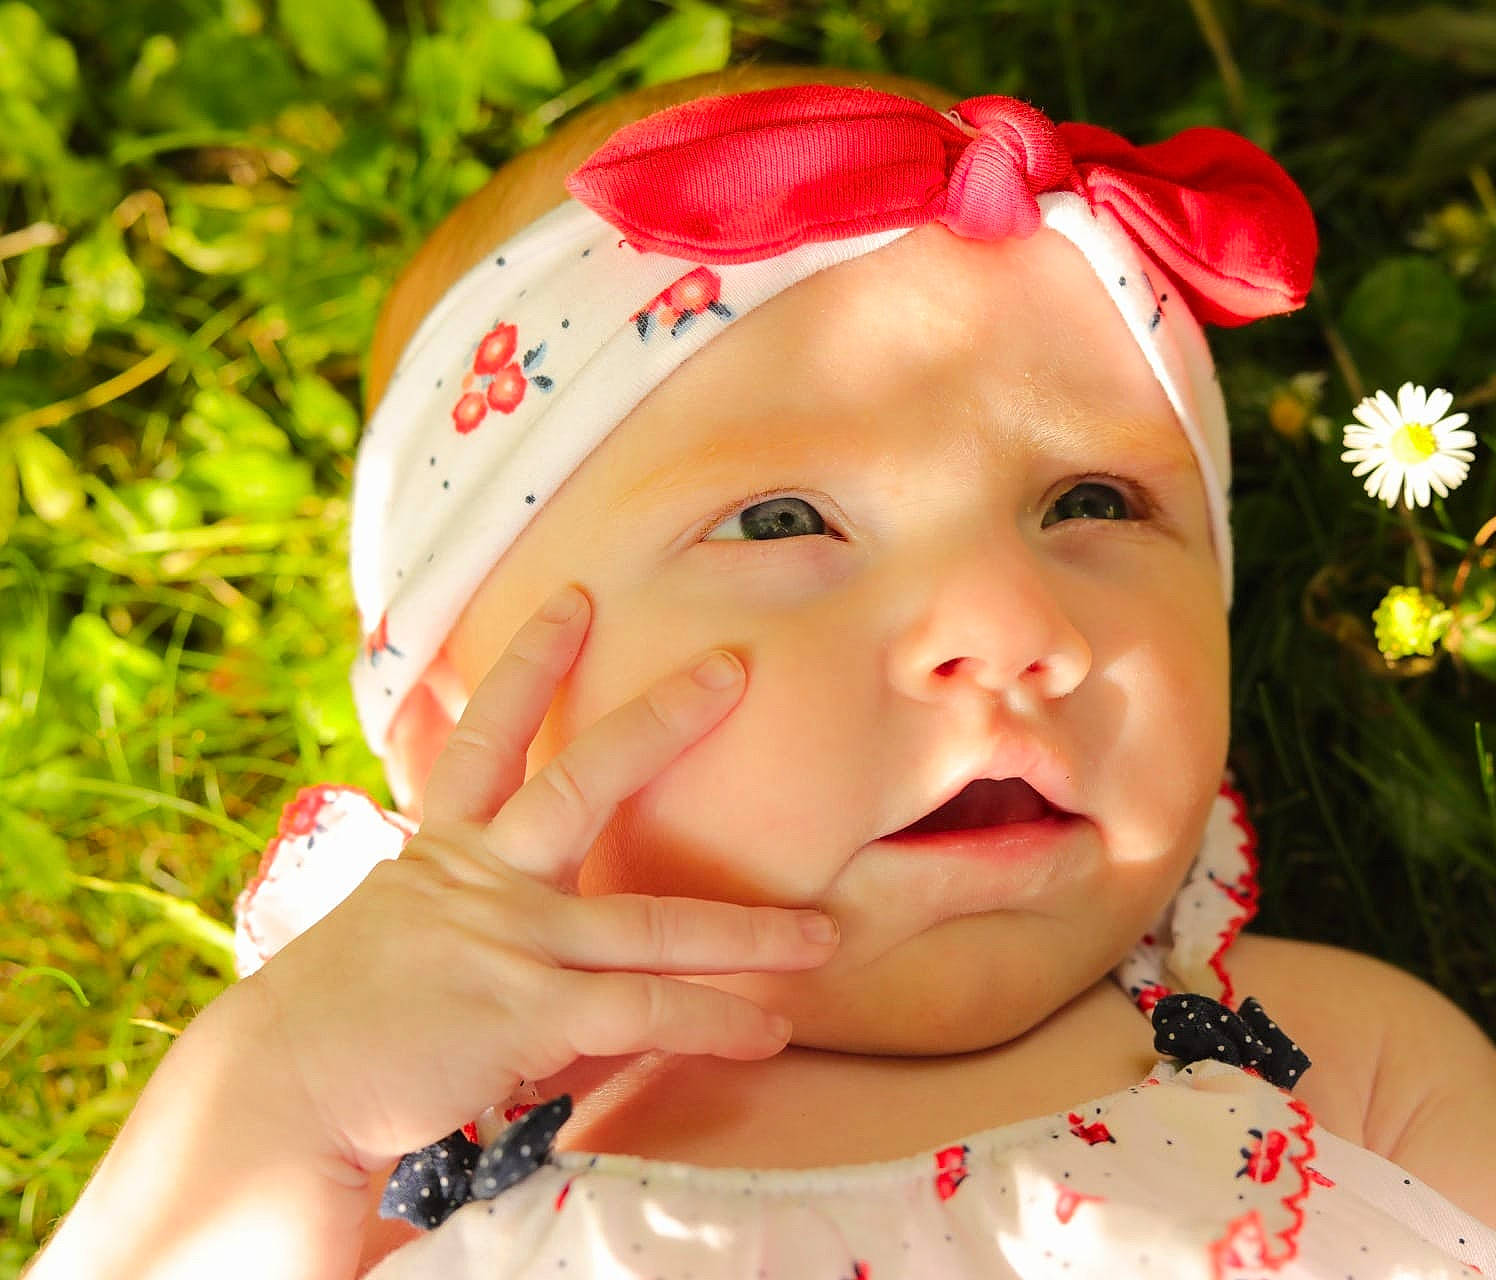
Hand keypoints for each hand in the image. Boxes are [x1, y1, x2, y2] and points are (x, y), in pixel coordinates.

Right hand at [240, 584, 837, 1173]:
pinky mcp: (529, 1012)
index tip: (572, 599)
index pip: (486, 738)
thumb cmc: (341, 1020)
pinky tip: (766, 1032)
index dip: (530, 666)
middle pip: (580, 779)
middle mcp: (482, 881)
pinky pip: (645, 1013)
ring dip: (750, 935)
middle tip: (732, 668)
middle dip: (661, 718)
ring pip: (654, 924)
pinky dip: (712, 1024)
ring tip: (823, 937)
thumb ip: (467, 913)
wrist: (282, 1090)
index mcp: (441, 853)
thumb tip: (526, 911)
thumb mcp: (398, 937)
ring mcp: (512, 942)